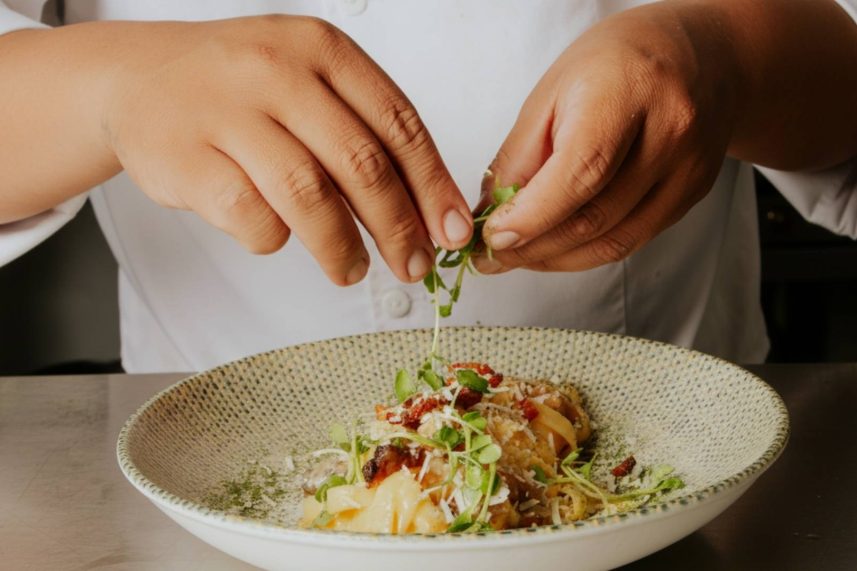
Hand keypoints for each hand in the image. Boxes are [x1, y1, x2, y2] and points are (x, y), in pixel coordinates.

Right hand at [104, 16, 472, 284]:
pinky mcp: (185, 157)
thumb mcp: (309, 83)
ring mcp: (225, 112)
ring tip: (351, 270)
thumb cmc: (242, 90)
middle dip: (398, 227)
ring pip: (308, 197)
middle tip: (414, 266)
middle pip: (361, 164)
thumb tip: (427, 215)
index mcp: (321, 49)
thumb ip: (364, 135)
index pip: (398, 123)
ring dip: (341, 247)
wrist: (139, 77)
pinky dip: (275, 240)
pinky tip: (278, 236)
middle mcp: (276, 71)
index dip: (433, 186)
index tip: (451, 232)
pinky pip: (251, 218)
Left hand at [474, 2, 740, 272]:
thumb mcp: (553, 91)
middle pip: (594, 217)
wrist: (701, 55)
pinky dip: (586, 253)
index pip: (580, 173)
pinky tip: (556, 247)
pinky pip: (633, 240)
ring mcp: (688, 168)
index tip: (492, 237)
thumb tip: (491, 212)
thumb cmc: (617, 64)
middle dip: (533, 247)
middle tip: (492, 255)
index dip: (532, 217)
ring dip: (556, 259)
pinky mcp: (692, 195)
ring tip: (517, 257)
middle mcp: (670, 133)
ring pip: (614, 241)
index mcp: (628, 92)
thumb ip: (519, 155)